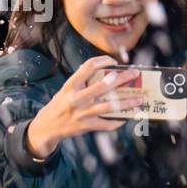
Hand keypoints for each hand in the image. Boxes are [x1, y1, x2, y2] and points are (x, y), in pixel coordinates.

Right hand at [25, 56, 142, 158]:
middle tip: (135, 73)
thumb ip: (83, 82)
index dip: (102, 61)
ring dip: (127, 102)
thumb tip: (109, 74)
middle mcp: (76, 98)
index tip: (114, 61)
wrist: (46, 126)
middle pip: (103, 85)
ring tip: (140, 99)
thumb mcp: (67, 90)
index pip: (88, 66)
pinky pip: (107, 123)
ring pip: (109, 107)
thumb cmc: (61, 104)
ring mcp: (82, 113)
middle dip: (122, 78)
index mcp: (71, 85)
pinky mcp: (86, 126)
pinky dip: (118, 121)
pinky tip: (127, 118)